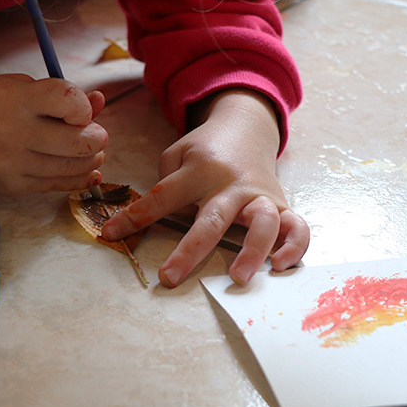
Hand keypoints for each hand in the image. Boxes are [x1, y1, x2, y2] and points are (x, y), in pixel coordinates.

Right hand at [0, 75, 107, 194]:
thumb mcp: (17, 87)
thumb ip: (59, 95)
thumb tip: (100, 103)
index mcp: (15, 100)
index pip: (69, 101)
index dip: (84, 106)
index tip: (78, 109)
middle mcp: (13, 134)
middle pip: (79, 142)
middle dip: (97, 137)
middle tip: (96, 134)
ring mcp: (12, 165)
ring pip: (73, 168)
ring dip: (91, 158)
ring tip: (89, 150)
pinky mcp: (12, 187)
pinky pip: (57, 186)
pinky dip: (79, 177)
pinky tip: (88, 170)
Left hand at [101, 90, 308, 286]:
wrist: (246, 127)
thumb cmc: (204, 150)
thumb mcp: (176, 155)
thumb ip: (166, 184)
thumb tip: (156, 220)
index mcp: (199, 170)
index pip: (162, 196)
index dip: (135, 217)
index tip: (110, 235)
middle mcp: (231, 184)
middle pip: (211, 218)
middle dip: (189, 251)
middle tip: (169, 278)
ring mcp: (259, 195)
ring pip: (262, 222)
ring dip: (252, 251)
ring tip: (238, 278)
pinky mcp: (282, 204)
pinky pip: (296, 226)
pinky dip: (294, 247)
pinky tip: (280, 266)